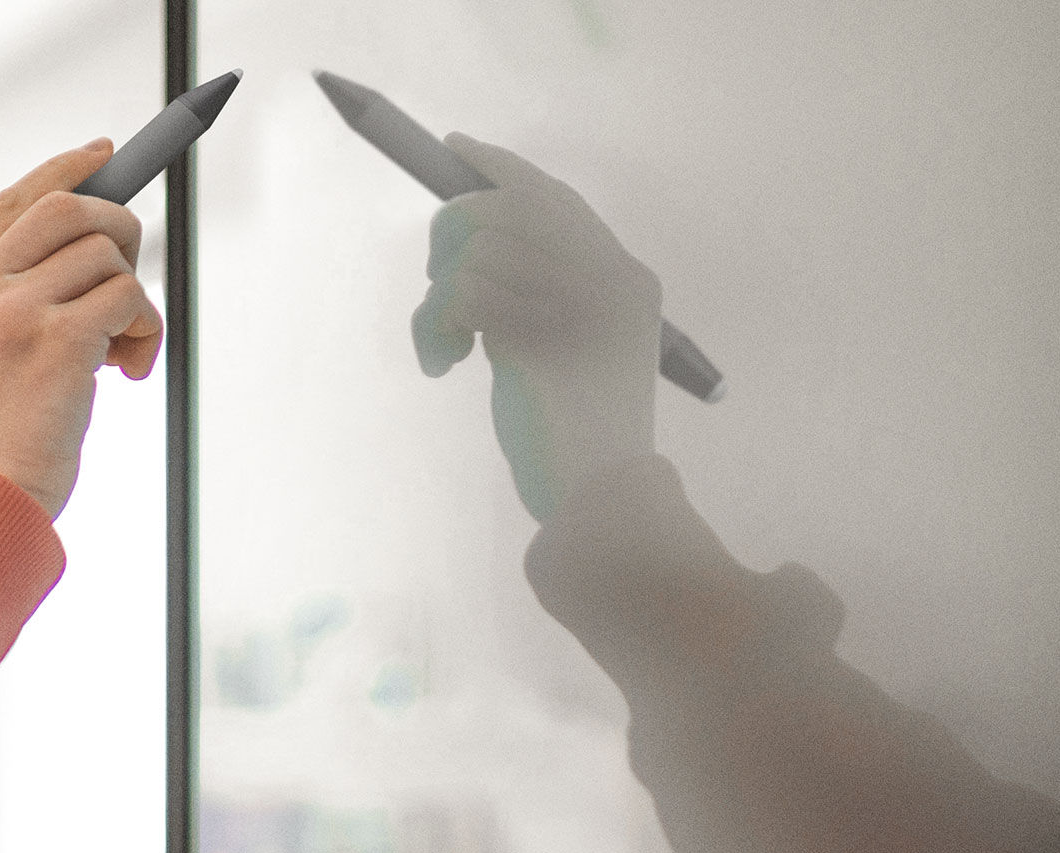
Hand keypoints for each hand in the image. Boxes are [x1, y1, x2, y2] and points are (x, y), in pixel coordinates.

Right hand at [0, 144, 166, 519]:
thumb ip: (9, 300)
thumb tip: (91, 245)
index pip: (10, 204)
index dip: (61, 172)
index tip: (101, 156)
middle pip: (66, 208)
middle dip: (116, 231)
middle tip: (125, 284)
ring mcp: (11, 313)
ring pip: (107, 254)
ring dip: (132, 300)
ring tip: (119, 354)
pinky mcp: (56, 339)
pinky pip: (130, 296)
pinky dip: (146, 331)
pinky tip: (127, 372)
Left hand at [410, 138, 661, 519]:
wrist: (597, 497)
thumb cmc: (572, 436)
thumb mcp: (559, 347)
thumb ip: (535, 295)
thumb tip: (468, 251)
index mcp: (625, 279)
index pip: (558, 198)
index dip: (504, 170)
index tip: (459, 149)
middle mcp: (610, 278)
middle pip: (507, 209)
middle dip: (453, 238)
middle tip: (441, 292)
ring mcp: (581, 303)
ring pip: (477, 251)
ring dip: (440, 300)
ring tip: (447, 348)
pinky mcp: (542, 333)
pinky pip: (462, 293)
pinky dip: (435, 325)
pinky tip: (445, 363)